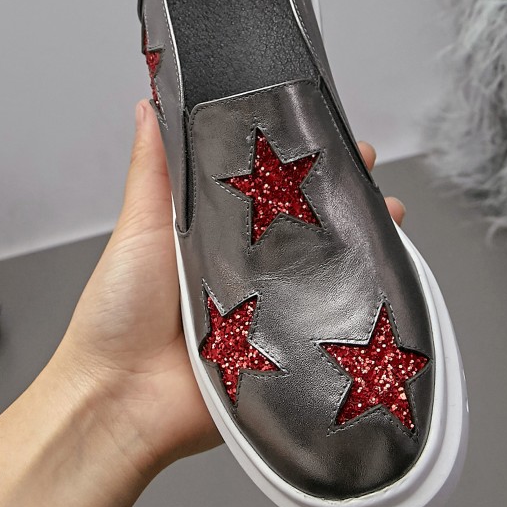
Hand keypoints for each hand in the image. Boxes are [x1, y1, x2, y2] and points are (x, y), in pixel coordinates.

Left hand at [54, 100, 406, 475]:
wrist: (120, 402)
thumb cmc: (117, 316)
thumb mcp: (139, 227)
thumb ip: (155, 169)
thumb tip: (149, 104)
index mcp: (215, 235)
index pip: (268, 188)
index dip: (300, 161)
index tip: (329, 132)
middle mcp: (249, 270)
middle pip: (308, 228)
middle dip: (345, 200)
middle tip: (368, 175)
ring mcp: (272, 312)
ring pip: (328, 273)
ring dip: (363, 247)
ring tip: (389, 219)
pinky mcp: (287, 353)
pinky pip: (329, 326)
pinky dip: (358, 306)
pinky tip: (382, 283)